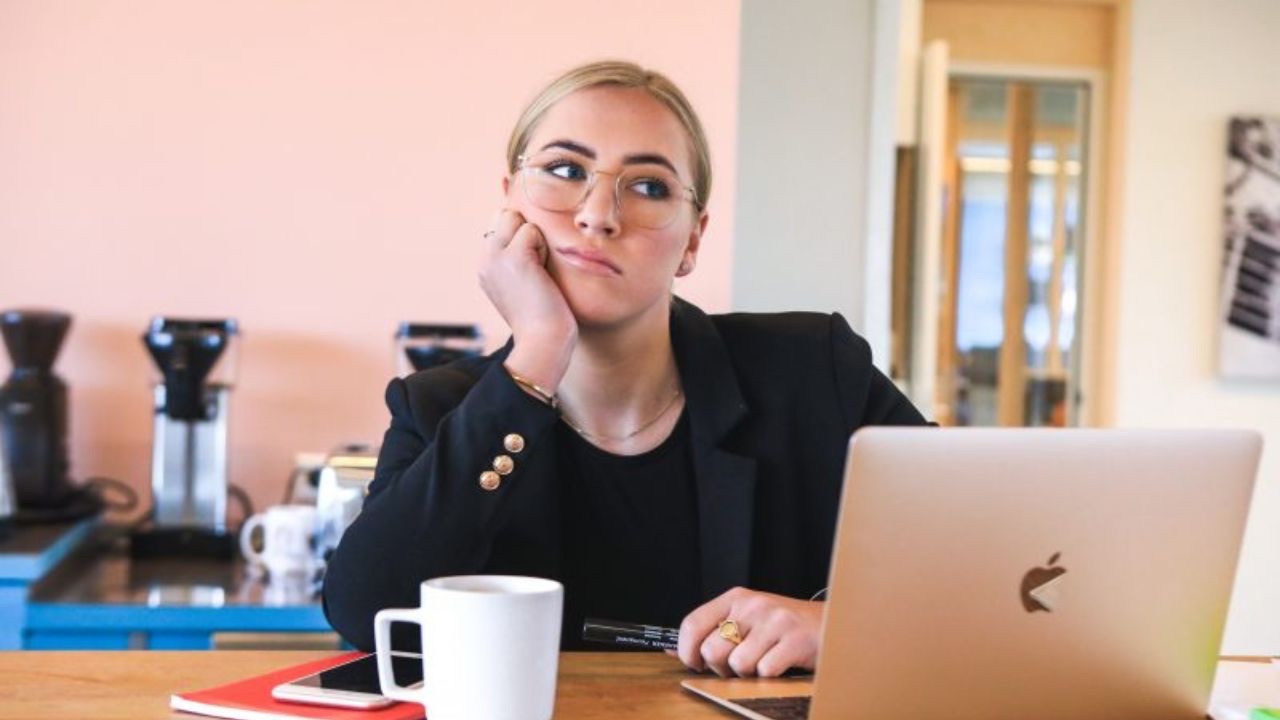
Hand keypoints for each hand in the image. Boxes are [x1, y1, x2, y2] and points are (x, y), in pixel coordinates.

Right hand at [478, 209, 576, 390]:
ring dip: (536, 240)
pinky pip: (531, 230)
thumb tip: (529, 230)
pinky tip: (541, 273)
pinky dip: (543, 247)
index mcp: (485, 265)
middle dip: (526, 232)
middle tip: (536, 267)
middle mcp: (484, 258)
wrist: (542, 341)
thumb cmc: (542, 316)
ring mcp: (494, 256)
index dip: (521, 236)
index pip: (500, 223)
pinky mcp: (512, 257)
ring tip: (539, 270)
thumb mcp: (521, 283)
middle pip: (506, 215)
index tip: (531, 268)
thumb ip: (517, 257)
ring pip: (517, 218)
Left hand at [673, 587, 822, 677]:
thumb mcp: (748, 620)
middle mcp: (753, 605)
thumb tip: (673, 651)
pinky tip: (781, 664)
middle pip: (712, 649)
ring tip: (763, 663)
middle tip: (739, 666)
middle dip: (721, 668)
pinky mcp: (795, 640)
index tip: (696, 664)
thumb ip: (713, 632)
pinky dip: (770, 677)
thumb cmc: (785, 627)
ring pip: (737, 664)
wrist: (835, 623)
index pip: (693, 623)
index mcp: (736, 598)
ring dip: (748, 674)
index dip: (687, 651)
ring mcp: (774, 621)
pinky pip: (765, 671)